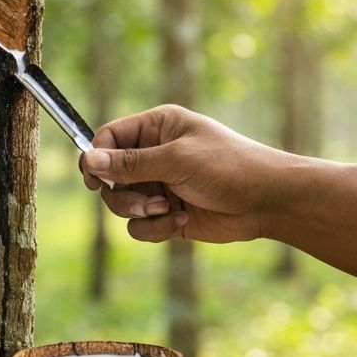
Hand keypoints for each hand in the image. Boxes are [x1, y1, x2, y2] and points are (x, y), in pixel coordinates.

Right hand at [81, 105, 288, 243]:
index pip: (109, 138)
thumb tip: (89, 159)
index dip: (96, 158)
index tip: (93, 180)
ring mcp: (160, 185)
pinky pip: (140, 226)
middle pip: (110, 176)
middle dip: (122, 195)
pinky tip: (181, 222)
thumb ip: (131, 163)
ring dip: (140, 212)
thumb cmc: (228, 167)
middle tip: (146, 204)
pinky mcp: (167, 213)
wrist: (267, 201)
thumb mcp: (177, 160)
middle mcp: (154, 154)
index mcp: (157, 127)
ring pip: (121, 204)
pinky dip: (155, 229)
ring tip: (166, 211)